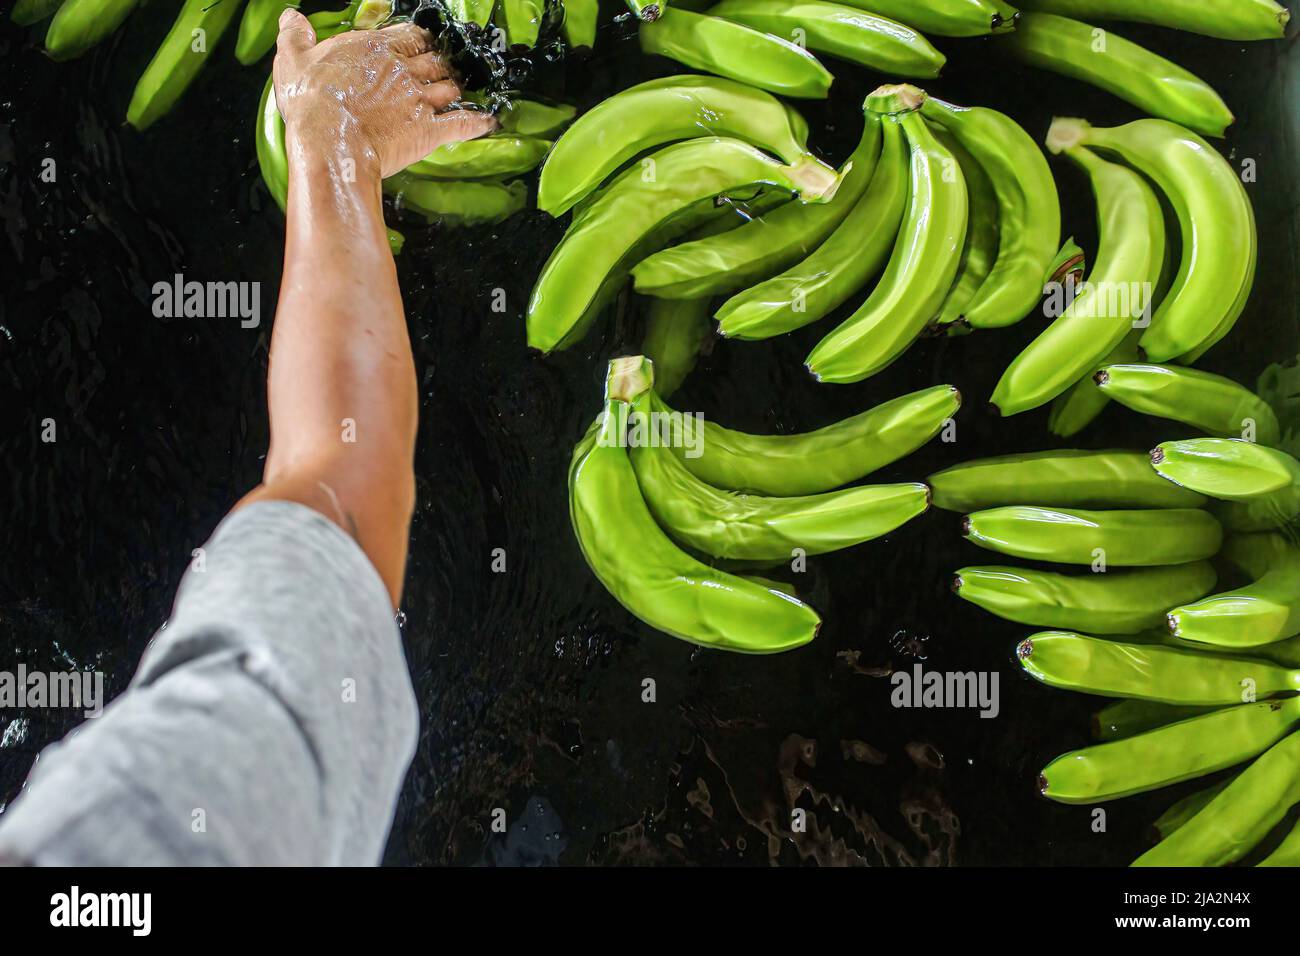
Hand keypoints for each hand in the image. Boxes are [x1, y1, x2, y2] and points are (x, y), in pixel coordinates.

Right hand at [272, 9, 496, 179]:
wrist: (329, 141)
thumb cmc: (310, 102)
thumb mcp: (293, 60)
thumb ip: (295, 36)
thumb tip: (291, 17)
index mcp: (376, 49)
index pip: (411, 35)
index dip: (421, 40)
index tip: (424, 45)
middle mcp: (404, 71)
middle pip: (436, 61)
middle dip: (442, 65)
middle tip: (444, 71)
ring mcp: (420, 101)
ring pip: (450, 89)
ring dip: (456, 91)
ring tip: (460, 94)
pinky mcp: (429, 131)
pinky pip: (463, 123)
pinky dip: (478, 122)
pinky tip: (488, 121)